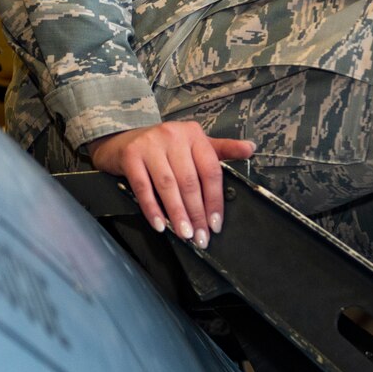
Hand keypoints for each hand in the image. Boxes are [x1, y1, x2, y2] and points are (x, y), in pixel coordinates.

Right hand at [85, 122, 255, 248]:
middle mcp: (173, 135)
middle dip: (197, 213)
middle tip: (201, 237)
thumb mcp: (194, 144)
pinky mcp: (130, 155)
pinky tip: (159, 225)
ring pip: (168, 185)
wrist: (121, 139)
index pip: (210, 171)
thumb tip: (251, 149)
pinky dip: (152, 208)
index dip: (214, 200)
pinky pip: (143, 187)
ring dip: (177, 213)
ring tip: (185, 235)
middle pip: (190, 181)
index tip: (216, 224)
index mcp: (194, 134)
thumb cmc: (163, 146)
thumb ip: (222, 149)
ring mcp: (150, 144)